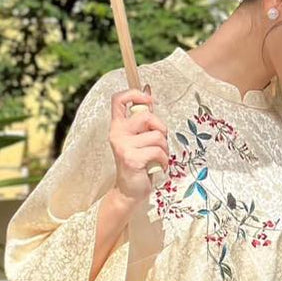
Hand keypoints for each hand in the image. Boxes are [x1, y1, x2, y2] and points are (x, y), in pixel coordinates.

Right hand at [108, 83, 169, 202]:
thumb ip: (143, 118)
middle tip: (159, 141)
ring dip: (164, 148)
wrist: (130, 191)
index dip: (135, 93)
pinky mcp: (132, 159)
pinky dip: (164, 160)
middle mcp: (117, 133)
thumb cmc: (138, 163)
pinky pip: (158, 151)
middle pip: (146, 115)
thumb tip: (148, 89)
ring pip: (157, 136)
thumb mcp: (139, 138)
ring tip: (157, 157)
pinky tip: (158, 167)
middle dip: (161, 128)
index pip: (118, 99)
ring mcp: (123, 146)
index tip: (149, 100)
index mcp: (118, 125)